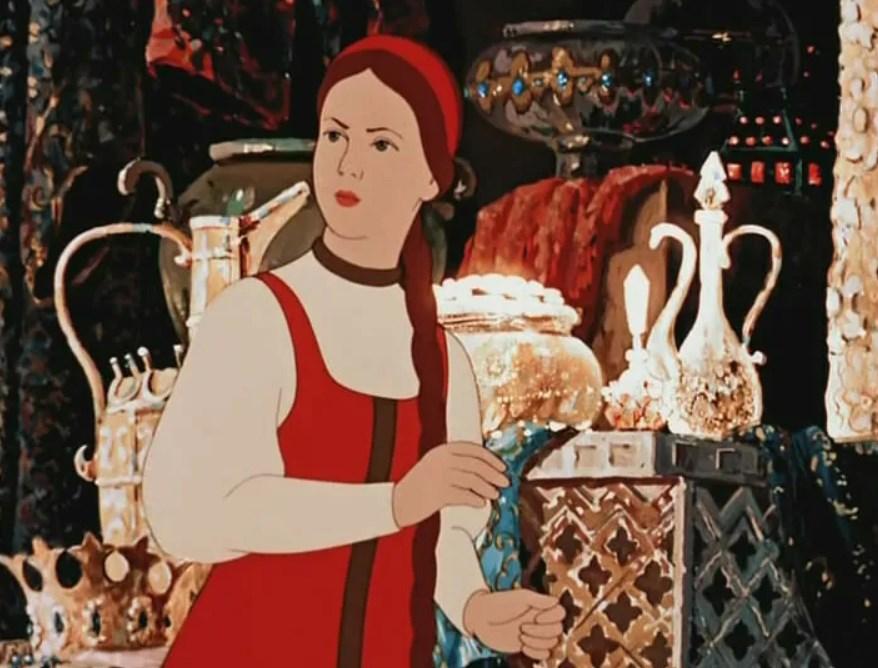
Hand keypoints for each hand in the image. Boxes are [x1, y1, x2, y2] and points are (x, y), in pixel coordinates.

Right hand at [391, 442, 507, 527]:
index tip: (502, 466)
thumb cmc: (419, 486)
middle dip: (494, 474)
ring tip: (495, 495)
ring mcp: (439, 476)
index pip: (473, 449)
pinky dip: (475, 500)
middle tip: (505, 481)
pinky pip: (464, 496)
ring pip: (473, 480)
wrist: (397, 502)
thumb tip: (486, 471)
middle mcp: (441, 460)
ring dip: (487, 488)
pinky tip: (480, 503)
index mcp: (442, 450)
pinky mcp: (438, 493)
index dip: (490, 458)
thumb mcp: (435, 466)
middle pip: (476, 464)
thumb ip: (456, 463)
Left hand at [463, 589, 564, 660]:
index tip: (537, 617)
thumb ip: (539, 600)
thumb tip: (556, 601)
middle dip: (542, 632)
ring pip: (552, 643)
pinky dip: (536, 652)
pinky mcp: (528, 646)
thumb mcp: (519, 597)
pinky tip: (522, 646)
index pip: (560, 613)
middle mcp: (540, 620)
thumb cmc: (498, 603)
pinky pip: (544, 655)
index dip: (552, 618)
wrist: (480, 618)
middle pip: (558, 630)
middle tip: (522, 627)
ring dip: (537, 642)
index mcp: (540, 606)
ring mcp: (535, 634)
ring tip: (520, 635)